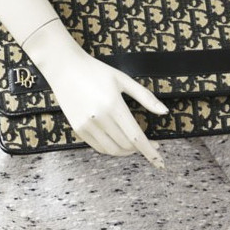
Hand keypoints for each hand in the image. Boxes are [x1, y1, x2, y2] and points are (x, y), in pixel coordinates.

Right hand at [28, 25, 170, 165]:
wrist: (64, 68)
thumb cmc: (96, 71)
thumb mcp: (123, 80)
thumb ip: (145, 97)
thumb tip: (165, 112)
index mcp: (114, 105)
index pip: (136, 137)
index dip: (150, 151)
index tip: (160, 161)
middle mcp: (99, 118)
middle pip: (126, 145)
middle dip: (141, 149)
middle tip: (151, 145)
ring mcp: (86, 125)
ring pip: (112, 150)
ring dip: (127, 152)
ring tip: (135, 145)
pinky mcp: (78, 129)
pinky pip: (98, 147)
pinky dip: (111, 149)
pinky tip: (118, 142)